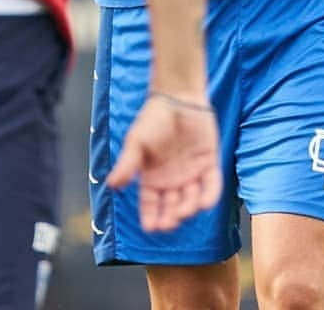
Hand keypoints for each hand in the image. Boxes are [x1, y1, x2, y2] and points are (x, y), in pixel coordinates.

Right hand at [106, 93, 221, 232]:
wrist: (177, 97)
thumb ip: (126, 164)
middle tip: (168, 223)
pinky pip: (211, 186)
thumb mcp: (136, 142)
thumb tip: (112, 185)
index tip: (150, 228)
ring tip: (183, 211)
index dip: (150, 217)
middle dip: (170, 218)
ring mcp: (191, 174)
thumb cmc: (153, 118)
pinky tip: (203, 203)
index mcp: (152, 178)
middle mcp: (172, 181)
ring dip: (187, 208)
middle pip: (171, 208)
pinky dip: (209, 196)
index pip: (150, 205)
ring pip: (191, 200)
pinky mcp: (209, 164)